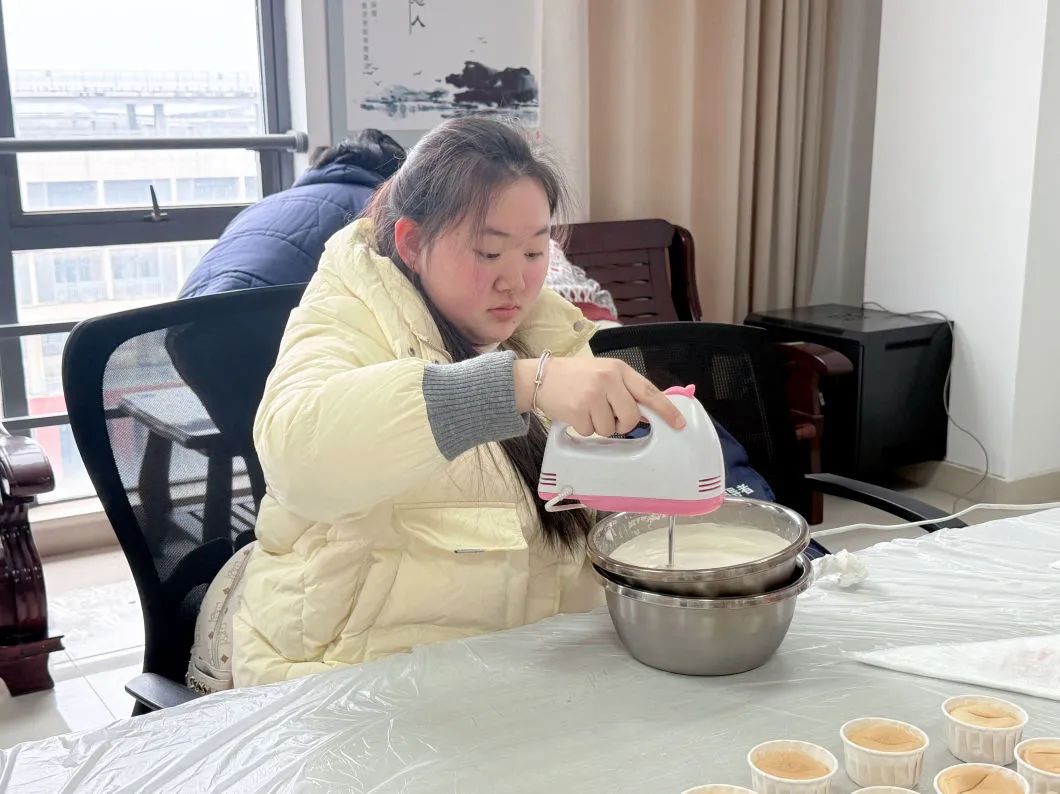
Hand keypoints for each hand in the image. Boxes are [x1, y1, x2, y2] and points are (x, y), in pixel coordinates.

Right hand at [514, 356, 685, 436]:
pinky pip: (591, 432)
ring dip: (599, 425)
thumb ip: (624, 388)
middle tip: (607, 415)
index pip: (649, 392)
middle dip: (622, 424)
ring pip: (610, 429)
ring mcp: (593, 395)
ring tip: (586, 409)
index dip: (666, 410)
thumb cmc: (574, 377)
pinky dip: (583, 428)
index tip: (679, 423)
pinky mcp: (578, 410)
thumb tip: (646, 412)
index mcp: (618, 369)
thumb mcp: (603, 372)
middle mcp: (608, 379)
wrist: (540, 377)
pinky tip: (574, 412)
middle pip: (631, 417)